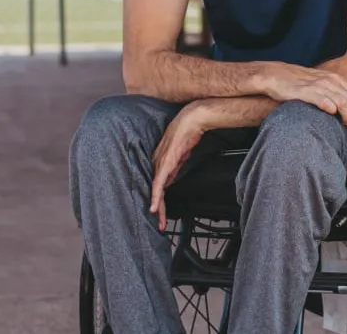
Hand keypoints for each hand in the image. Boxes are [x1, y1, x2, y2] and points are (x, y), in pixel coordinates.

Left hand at [149, 106, 205, 231]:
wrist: (192, 121)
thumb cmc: (187, 134)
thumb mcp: (180, 155)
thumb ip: (174, 167)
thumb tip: (169, 179)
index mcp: (159, 162)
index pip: (156, 186)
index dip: (158, 201)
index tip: (161, 214)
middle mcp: (155, 164)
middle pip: (154, 191)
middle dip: (159, 210)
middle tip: (161, 224)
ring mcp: (159, 164)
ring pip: (155, 190)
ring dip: (158, 208)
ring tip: (160, 222)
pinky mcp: (165, 163)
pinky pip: (158, 184)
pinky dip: (156, 196)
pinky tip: (154, 208)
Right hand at [260, 63, 346, 134]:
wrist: (275, 75)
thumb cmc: (298, 83)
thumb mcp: (320, 86)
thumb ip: (334, 94)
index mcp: (335, 79)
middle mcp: (329, 81)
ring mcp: (317, 85)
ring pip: (340, 100)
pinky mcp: (304, 91)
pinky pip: (320, 98)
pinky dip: (328, 105)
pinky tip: (333, 114)